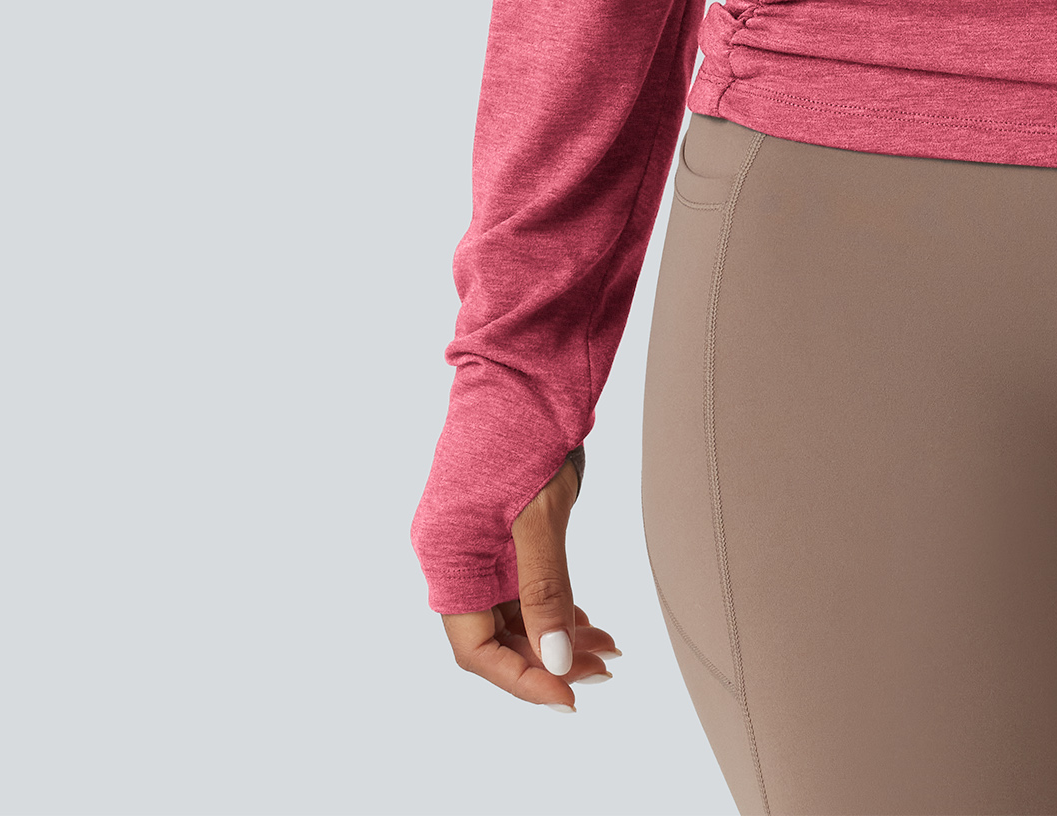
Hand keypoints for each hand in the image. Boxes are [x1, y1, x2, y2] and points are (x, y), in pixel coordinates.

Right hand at [438, 445, 622, 708]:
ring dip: (557, 633)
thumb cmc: (526, 425)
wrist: (526, 359)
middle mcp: (453, 553)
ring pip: (513, 609)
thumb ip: (546, 588)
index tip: (571, 697)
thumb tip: (558, 661)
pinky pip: (521, 581)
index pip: (476, 647)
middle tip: (604, 670)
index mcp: (447, 554)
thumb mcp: (541, 514)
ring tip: (608, 650)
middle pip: (495, 634)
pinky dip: (554, 602)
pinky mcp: (499, 523)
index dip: (521, 679)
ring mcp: (475, 538)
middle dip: (548, 659)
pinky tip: (588, 618)